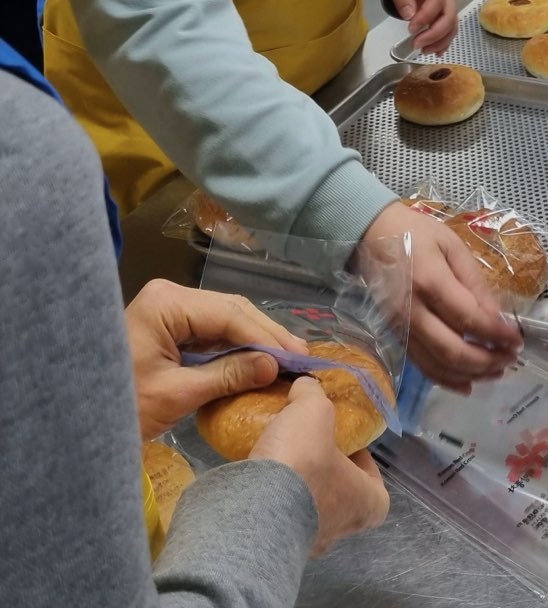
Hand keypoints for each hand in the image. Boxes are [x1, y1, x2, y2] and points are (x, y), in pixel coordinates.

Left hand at [125, 280, 307, 440]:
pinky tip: (259, 361)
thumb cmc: (120, 406)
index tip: (296, 357)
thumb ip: (227, 375)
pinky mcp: (169, 327)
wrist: (74, 423)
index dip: (265, 336)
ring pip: (224, 319)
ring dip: (255, 341)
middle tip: (300, 358)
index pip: (228, 313)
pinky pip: (211, 332)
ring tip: (286, 360)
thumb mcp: (176, 394)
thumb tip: (273, 366)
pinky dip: (236, 348)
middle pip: (230, 310)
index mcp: (166, 302)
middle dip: (265, 335)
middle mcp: (169, 296)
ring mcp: (169, 310)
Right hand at [250, 376, 389, 554]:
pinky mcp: (271, 543)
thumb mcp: (314, 410)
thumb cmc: (301, 463)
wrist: (251, 509)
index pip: (377, 489)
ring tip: (280, 453)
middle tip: (310, 444)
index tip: (348, 443)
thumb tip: (306, 386)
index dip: (365, 464)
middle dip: (326, 470)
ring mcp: (304, 544)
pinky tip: (257, 471)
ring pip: (306, 507)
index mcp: (365, 505)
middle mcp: (338, 531)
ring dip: (296, 483)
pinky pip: (277, 515)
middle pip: (340, 498)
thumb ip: (313, 394)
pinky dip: (270, 495)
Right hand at [358, 202, 521, 390]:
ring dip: (470, 374)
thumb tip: (496, 317)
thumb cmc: (415, 232)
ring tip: (496, 371)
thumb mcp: (451, 244)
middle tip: (510, 359)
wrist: (370, 234)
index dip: (497, 335)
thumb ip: (474, 281)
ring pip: (437, 366)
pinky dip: (446, 379)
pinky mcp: (394, 335)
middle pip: (453, 351)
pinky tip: (467, 383)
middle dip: (487, 361)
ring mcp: (400, 327)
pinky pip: (421, 366)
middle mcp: (412, 311)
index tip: (517, 340)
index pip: (469, 318)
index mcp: (430, 282)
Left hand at [377, 0, 456, 53]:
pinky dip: (444, 39)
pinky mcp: (443, 8)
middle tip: (416, 44)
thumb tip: (409, 16)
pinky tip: (435, 51)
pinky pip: (448, 25)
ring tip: (423, 51)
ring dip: (441, 39)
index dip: (426, 17)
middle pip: (450, 14)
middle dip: (435, 33)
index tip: (410, 29)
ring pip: (452, 23)